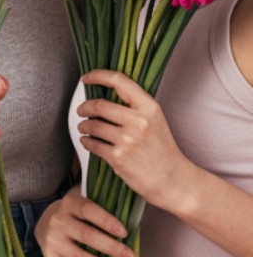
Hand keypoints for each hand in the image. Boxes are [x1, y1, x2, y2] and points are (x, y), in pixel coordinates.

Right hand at [35, 188, 133, 256]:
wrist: (44, 223)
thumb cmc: (75, 214)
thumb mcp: (84, 201)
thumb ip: (105, 204)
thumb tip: (138, 212)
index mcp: (70, 203)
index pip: (87, 209)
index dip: (106, 220)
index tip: (124, 232)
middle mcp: (59, 221)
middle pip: (86, 235)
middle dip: (111, 248)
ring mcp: (53, 240)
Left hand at [76, 69, 189, 208]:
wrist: (175, 181)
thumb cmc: (163, 150)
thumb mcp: (155, 120)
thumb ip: (133, 106)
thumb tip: (103, 93)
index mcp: (149, 107)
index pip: (119, 81)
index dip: (98, 75)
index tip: (86, 78)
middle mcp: (139, 121)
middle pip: (99, 105)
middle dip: (84, 107)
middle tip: (81, 110)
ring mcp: (128, 140)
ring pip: (92, 125)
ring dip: (84, 125)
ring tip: (84, 127)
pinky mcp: (118, 157)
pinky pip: (92, 144)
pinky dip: (86, 141)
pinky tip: (88, 141)